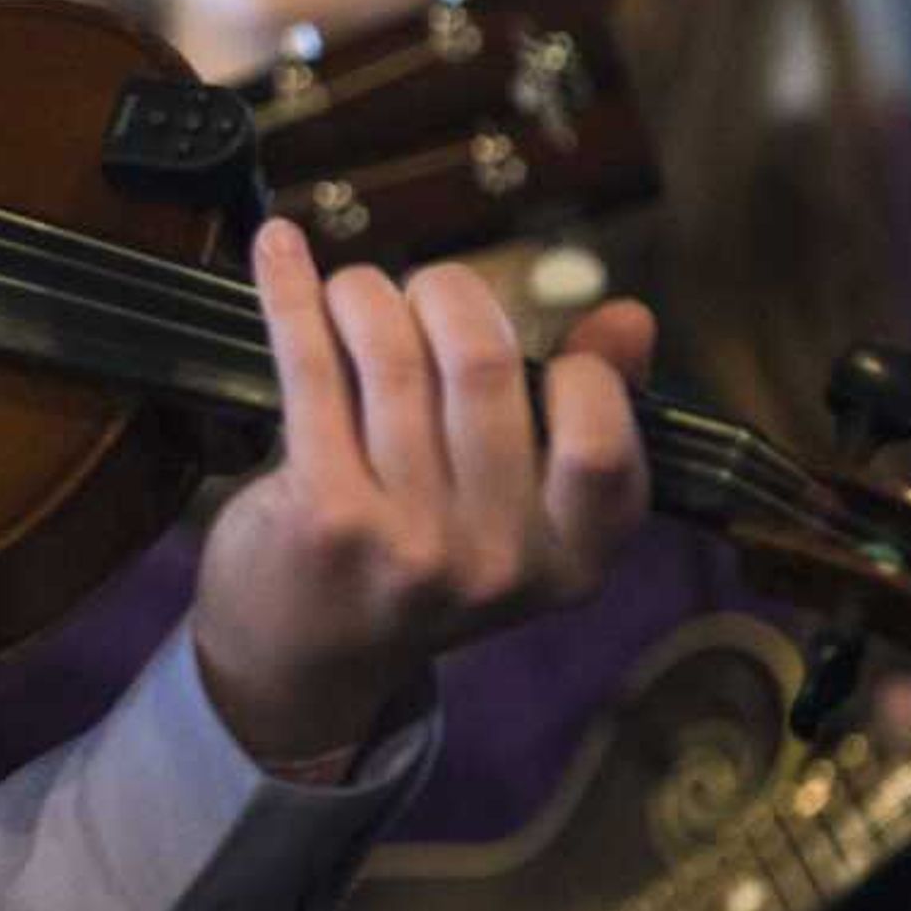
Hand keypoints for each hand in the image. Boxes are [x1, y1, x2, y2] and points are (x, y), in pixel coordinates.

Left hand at [193, 222, 656, 766]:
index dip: (569, 366)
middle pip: (483, 365)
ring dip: (364, 295)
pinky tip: (277, 248)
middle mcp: (498, 560)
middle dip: (447, 296)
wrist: (303, 661)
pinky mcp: (322, 514)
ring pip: (393, 355)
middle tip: (421, 295)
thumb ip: (589, 418)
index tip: (519, 345)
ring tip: (353, 293)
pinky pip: (310, 366)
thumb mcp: (521, 517)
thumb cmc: (421, 562)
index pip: (603, 435)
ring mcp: (409, 542)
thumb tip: (632, 318)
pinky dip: (289, 291)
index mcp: (572, 559)